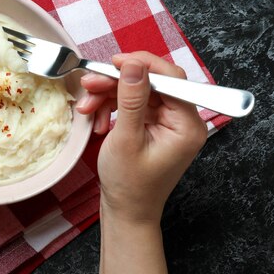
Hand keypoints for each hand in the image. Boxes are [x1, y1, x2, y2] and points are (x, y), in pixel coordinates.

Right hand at [77, 51, 207, 222]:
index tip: (115, 62)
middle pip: (150, 83)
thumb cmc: (129, 185)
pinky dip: (111, 108)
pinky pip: (131, 104)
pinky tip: (97, 121)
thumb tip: (134, 65)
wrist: (126, 212)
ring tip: (86, 108)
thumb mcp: (127, 139)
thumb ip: (131, 99)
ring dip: (108, 95)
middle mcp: (182, 120)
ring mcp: (167, 122)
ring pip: (136, 91)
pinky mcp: (153, 125)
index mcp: (187, 125)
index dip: (142, 65)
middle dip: (117, 83)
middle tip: (90, 83)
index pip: (171, 79)